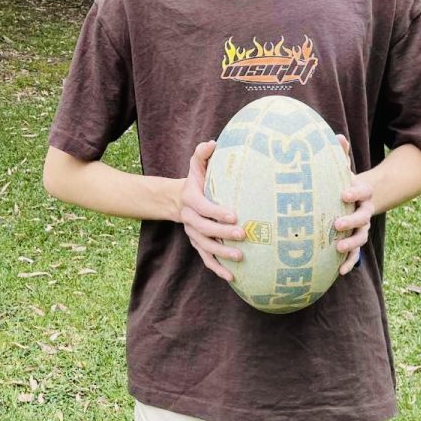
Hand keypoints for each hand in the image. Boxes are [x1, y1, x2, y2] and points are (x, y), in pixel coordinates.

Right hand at [177, 140, 243, 281]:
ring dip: (222, 254)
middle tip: (243, 235)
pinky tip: (232, 277)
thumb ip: (202, 154)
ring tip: (240, 257)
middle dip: (223, 233)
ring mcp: (193, 234)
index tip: (235, 214)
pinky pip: (206, 259)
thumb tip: (213, 143)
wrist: (177, 201)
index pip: (203, 207)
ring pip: (205, 247)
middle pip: (205, 229)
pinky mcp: (198, 244)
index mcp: (191, 199)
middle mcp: (189, 219)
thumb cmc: (195, 182)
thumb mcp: (196, 166)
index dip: (217, 212)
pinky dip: (217, 269)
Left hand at [334, 134, 373, 274]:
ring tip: (338, 248)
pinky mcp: (356, 240)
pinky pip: (356, 253)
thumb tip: (337, 136)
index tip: (344, 193)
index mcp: (361, 193)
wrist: (362, 199)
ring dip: (351, 244)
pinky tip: (340, 271)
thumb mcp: (344, 169)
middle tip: (337, 224)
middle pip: (362, 217)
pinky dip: (349, 262)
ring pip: (361, 237)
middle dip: (351, 221)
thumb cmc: (345, 182)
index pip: (361, 191)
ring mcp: (362, 227)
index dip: (355, 192)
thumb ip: (341, 155)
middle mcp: (364, 211)